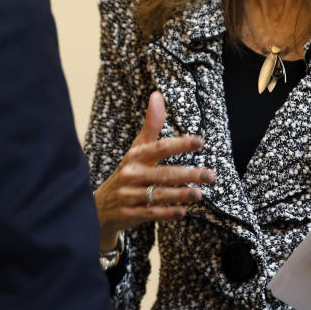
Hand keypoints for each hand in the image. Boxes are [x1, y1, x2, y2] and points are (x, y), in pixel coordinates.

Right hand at [93, 91, 211, 251]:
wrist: (100, 206)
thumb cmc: (128, 172)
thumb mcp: (137, 148)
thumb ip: (151, 124)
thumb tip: (157, 95)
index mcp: (134, 156)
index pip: (159, 148)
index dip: (180, 144)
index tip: (200, 142)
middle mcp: (131, 174)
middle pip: (163, 174)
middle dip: (188, 175)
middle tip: (210, 175)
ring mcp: (129, 195)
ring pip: (158, 194)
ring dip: (180, 194)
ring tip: (199, 194)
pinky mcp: (129, 214)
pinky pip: (151, 213)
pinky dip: (167, 213)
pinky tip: (182, 211)